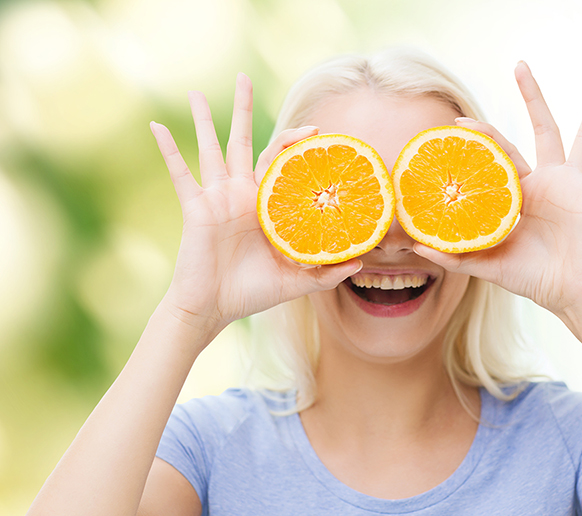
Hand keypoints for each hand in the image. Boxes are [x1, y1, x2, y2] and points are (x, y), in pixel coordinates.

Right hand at [151, 74, 361, 332]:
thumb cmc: (251, 293)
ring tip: (195, 93)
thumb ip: (326, 272)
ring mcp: (216, 198)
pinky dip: (168, 149)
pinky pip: (179, 173)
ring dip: (203, 120)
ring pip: (210, 149)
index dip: (295, 143)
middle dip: (243, 110)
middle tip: (243, 77)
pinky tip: (156, 125)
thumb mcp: (295, 282)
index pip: (281, 162)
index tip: (316, 129)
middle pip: (243, 142)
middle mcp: (240, 194)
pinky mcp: (196, 208)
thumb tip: (361, 263)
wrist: (213, 309)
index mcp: (264, 205)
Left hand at [414, 61, 581, 316]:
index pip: (500, 154)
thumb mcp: (488, 264)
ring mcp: (573, 186)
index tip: (458, 123)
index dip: (482, 137)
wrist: (569, 296)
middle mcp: (548, 181)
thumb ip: (455, 254)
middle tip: (520, 65)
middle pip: (541, 129)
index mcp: (522, 192)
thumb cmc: (533, 278)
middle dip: (532, 97)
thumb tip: (415, 247)